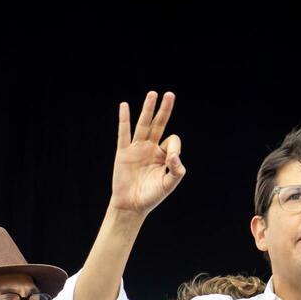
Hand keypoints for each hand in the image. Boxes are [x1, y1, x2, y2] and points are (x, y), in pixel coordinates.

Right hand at [109, 90, 185, 216]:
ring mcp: (136, 148)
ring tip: (153, 94)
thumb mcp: (169, 184)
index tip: (171, 160)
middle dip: (165, 110)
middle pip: (159, 124)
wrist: (132, 205)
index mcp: (163, 155)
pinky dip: (124, 120)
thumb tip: (174, 155)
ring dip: (148, 109)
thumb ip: (177, 170)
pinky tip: (124, 106)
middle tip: (170, 94)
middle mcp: (150, 148)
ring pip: (143, 125)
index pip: (172, 140)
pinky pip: (124, 133)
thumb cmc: (152, 196)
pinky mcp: (123, 152)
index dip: (174, 147)